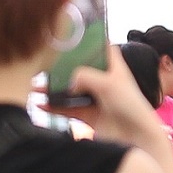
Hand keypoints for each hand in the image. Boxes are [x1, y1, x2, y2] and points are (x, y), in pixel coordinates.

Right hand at [46, 46, 161, 145]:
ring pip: (70, 89)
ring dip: (53, 88)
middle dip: (61, 67)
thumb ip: (84, 75)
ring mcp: (95, 99)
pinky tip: (41, 104)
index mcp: (114, 68)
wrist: (137, 138)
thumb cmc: (131, 107)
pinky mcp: (89, 115)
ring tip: (35, 86)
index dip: (90, 40)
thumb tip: (66, 80)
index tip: (70, 34)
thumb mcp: (108, 84)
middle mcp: (104, 82)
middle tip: (41, 63)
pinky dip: (54, 107)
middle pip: (79, 69)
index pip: (102, 48)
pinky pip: (66, 109)